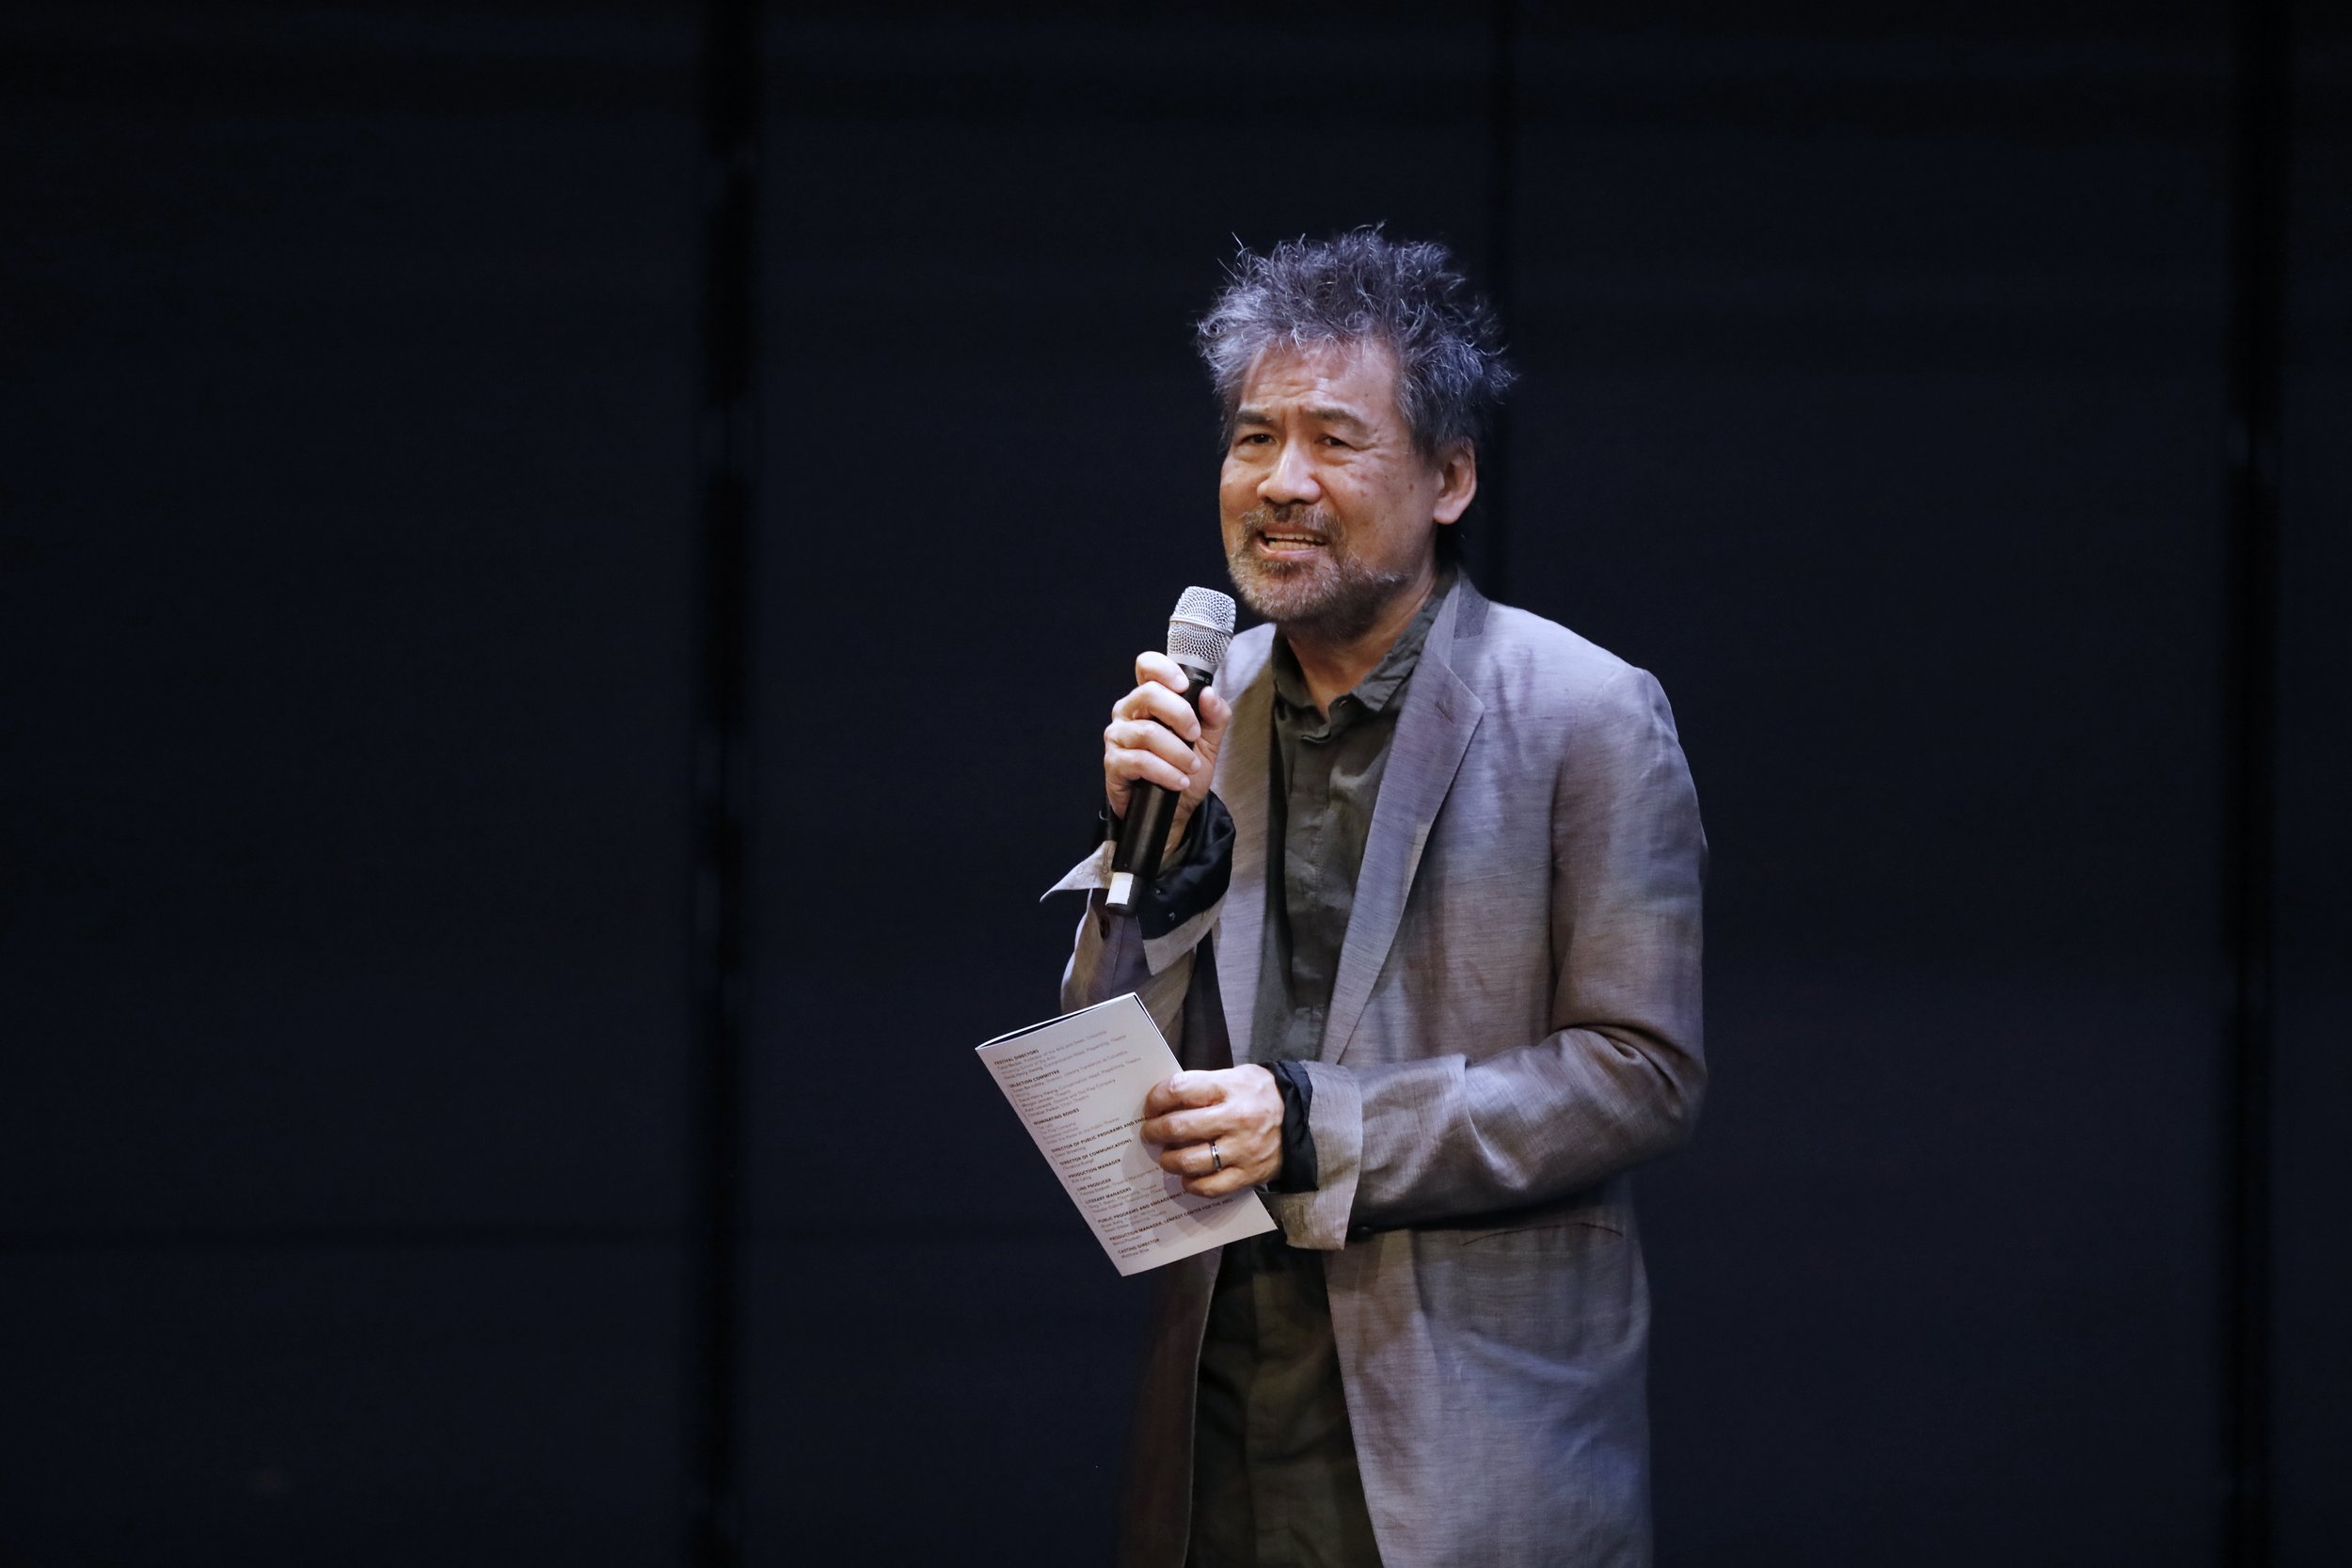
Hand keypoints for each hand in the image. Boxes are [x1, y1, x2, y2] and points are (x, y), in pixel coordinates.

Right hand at [1102, 652, 1232, 854]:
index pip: (1146, 666)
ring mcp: (1118, 737)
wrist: (1176, 810)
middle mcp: (1128, 712)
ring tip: (1190, 767)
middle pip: (1147, 694)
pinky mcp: (1114, 763)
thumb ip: (1214, 716)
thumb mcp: (1209, 741)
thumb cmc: (1186, 769)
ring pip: (1147, 732)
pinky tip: (1178, 781)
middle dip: (1179, 714)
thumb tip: (1209, 694)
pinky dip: (1165, 772)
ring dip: (1177, 752)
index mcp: (1149, 699)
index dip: (1164, 669)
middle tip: (1195, 735)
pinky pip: (1139, 761)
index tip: (1185, 686)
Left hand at [1139, 1066, 1283, 1195]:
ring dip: (1168, 1160)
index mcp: (1230, 1088)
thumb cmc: (1260, 1094)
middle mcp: (1236, 1118)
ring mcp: (1243, 1150)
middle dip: (1154, 1131)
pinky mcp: (1249, 1175)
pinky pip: (1209, 1187)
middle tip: (1149, 1133)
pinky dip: (1191, 1184)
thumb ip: (1202, 1086)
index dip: (1155, 1099)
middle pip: (1179, 1127)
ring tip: (1166, 1156)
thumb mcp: (1235, 1076)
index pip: (1179, 1089)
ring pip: (1190, 1161)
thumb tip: (1162, 1103)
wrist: (1303, 1118)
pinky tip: (1187, 1176)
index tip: (1150, 1107)